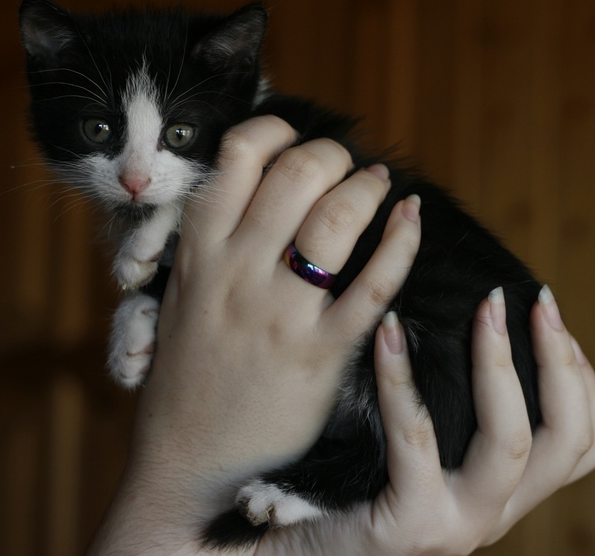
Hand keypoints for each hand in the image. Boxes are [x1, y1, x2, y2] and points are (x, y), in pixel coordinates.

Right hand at [87, 116, 421, 553]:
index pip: (238, 154)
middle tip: (346, 165)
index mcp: (198, 251)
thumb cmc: (187, 377)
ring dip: (366, 187)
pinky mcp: (319, 354)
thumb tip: (256, 195)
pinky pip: (372, 284)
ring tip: (380, 185)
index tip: (298, 138)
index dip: (277, 130)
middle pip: (296, 174)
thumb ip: (212, 245)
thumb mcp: (181, 297)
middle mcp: (236, 271)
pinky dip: (400, 242)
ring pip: (334, 219)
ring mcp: (279, 312)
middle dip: (332, 154)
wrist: (186, 463)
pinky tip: (412, 219)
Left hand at [256, 287, 594, 554]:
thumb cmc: (352, 490)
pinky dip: (403, 378)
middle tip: (536, 299)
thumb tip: (476, 322)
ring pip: (510, 441)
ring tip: (484, 306)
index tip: (558, 324)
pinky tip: (389, 331)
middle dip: (561, 362)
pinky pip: (416, 438)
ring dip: (500, 363)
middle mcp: (495, 513)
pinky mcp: (410, 525)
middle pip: (568, 441)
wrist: (297, 554)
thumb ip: (454, 415)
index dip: (585, 381)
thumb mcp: (422, 454)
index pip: (586, 445)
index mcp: (506, 492)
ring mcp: (458, 526)